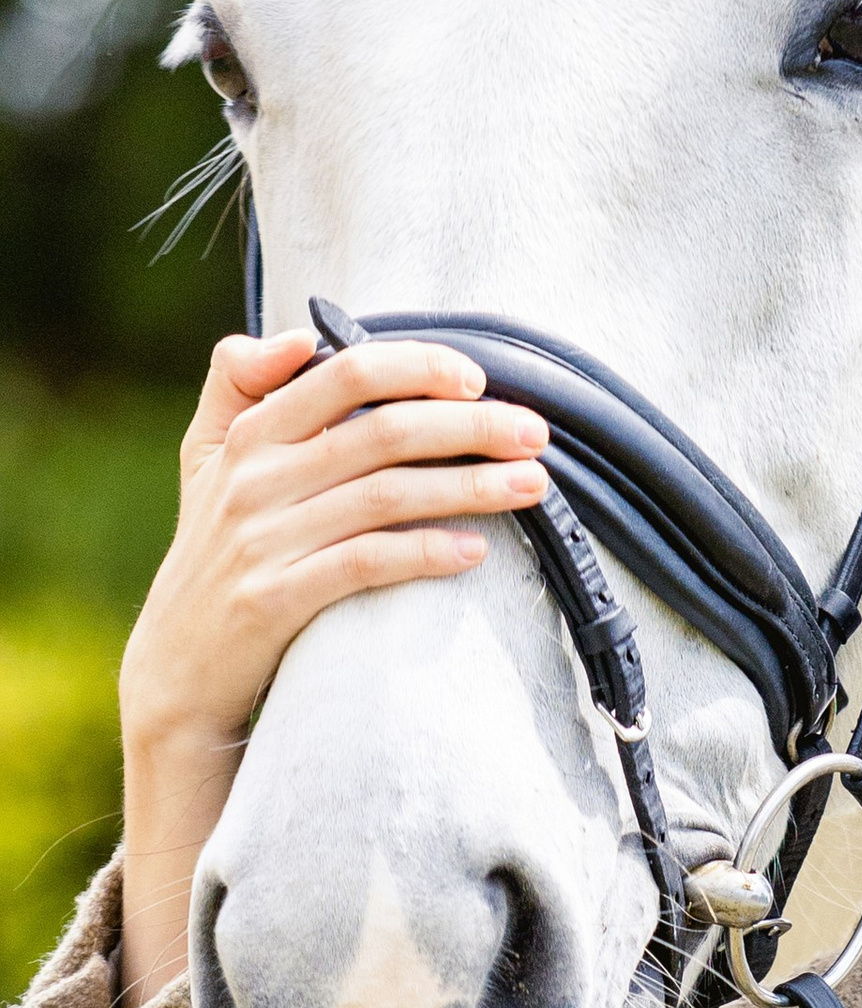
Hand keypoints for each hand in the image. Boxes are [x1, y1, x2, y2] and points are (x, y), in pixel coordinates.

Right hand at [117, 329, 549, 1007]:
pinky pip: (366, 564)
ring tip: (532, 486)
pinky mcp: (276, 599)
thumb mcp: (206, 461)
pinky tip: (476, 550)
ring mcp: (264, 540)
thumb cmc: (215, 557)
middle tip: (536, 432)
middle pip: (381, 431)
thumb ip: (237, 384)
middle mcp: (254, 480)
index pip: (343, 372)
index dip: (417, 367)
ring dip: (470, 487)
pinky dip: (426, 552)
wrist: (179, 672)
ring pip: (386, 495)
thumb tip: (297, 335)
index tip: (476, 379)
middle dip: (469, 426)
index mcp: (248, 435)